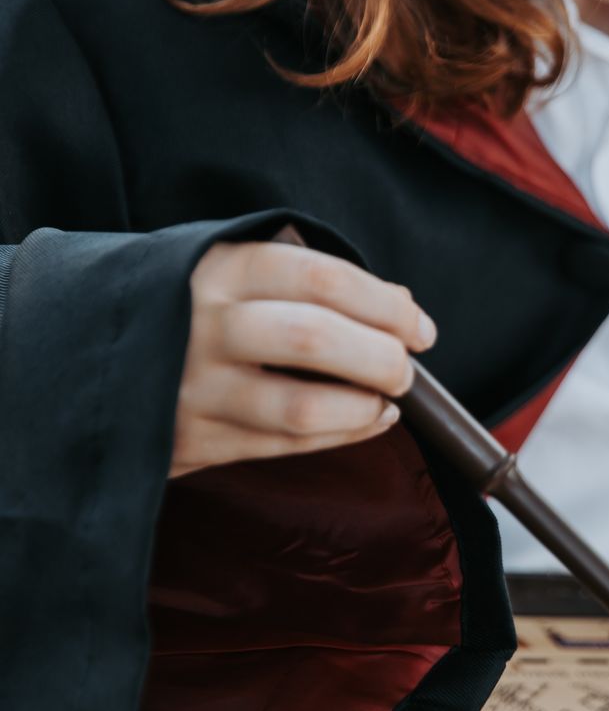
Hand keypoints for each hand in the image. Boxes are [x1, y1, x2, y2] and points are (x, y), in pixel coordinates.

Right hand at [168, 238, 435, 478]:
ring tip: (387, 401)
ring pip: (302, 406)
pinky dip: (338, 435)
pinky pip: (281, 445)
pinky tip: (364, 421)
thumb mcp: (225, 265)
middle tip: (405, 368)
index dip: (385, 306)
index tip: (420, 329)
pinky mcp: (189, 441)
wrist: (85, 347)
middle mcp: (202, 325)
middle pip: (316, 339)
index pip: (322, 278)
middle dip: (381, 357)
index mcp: (218, 268)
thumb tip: (398, 307)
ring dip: (363, 407)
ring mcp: (192, 388)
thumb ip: (301, 278)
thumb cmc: (183, 302)